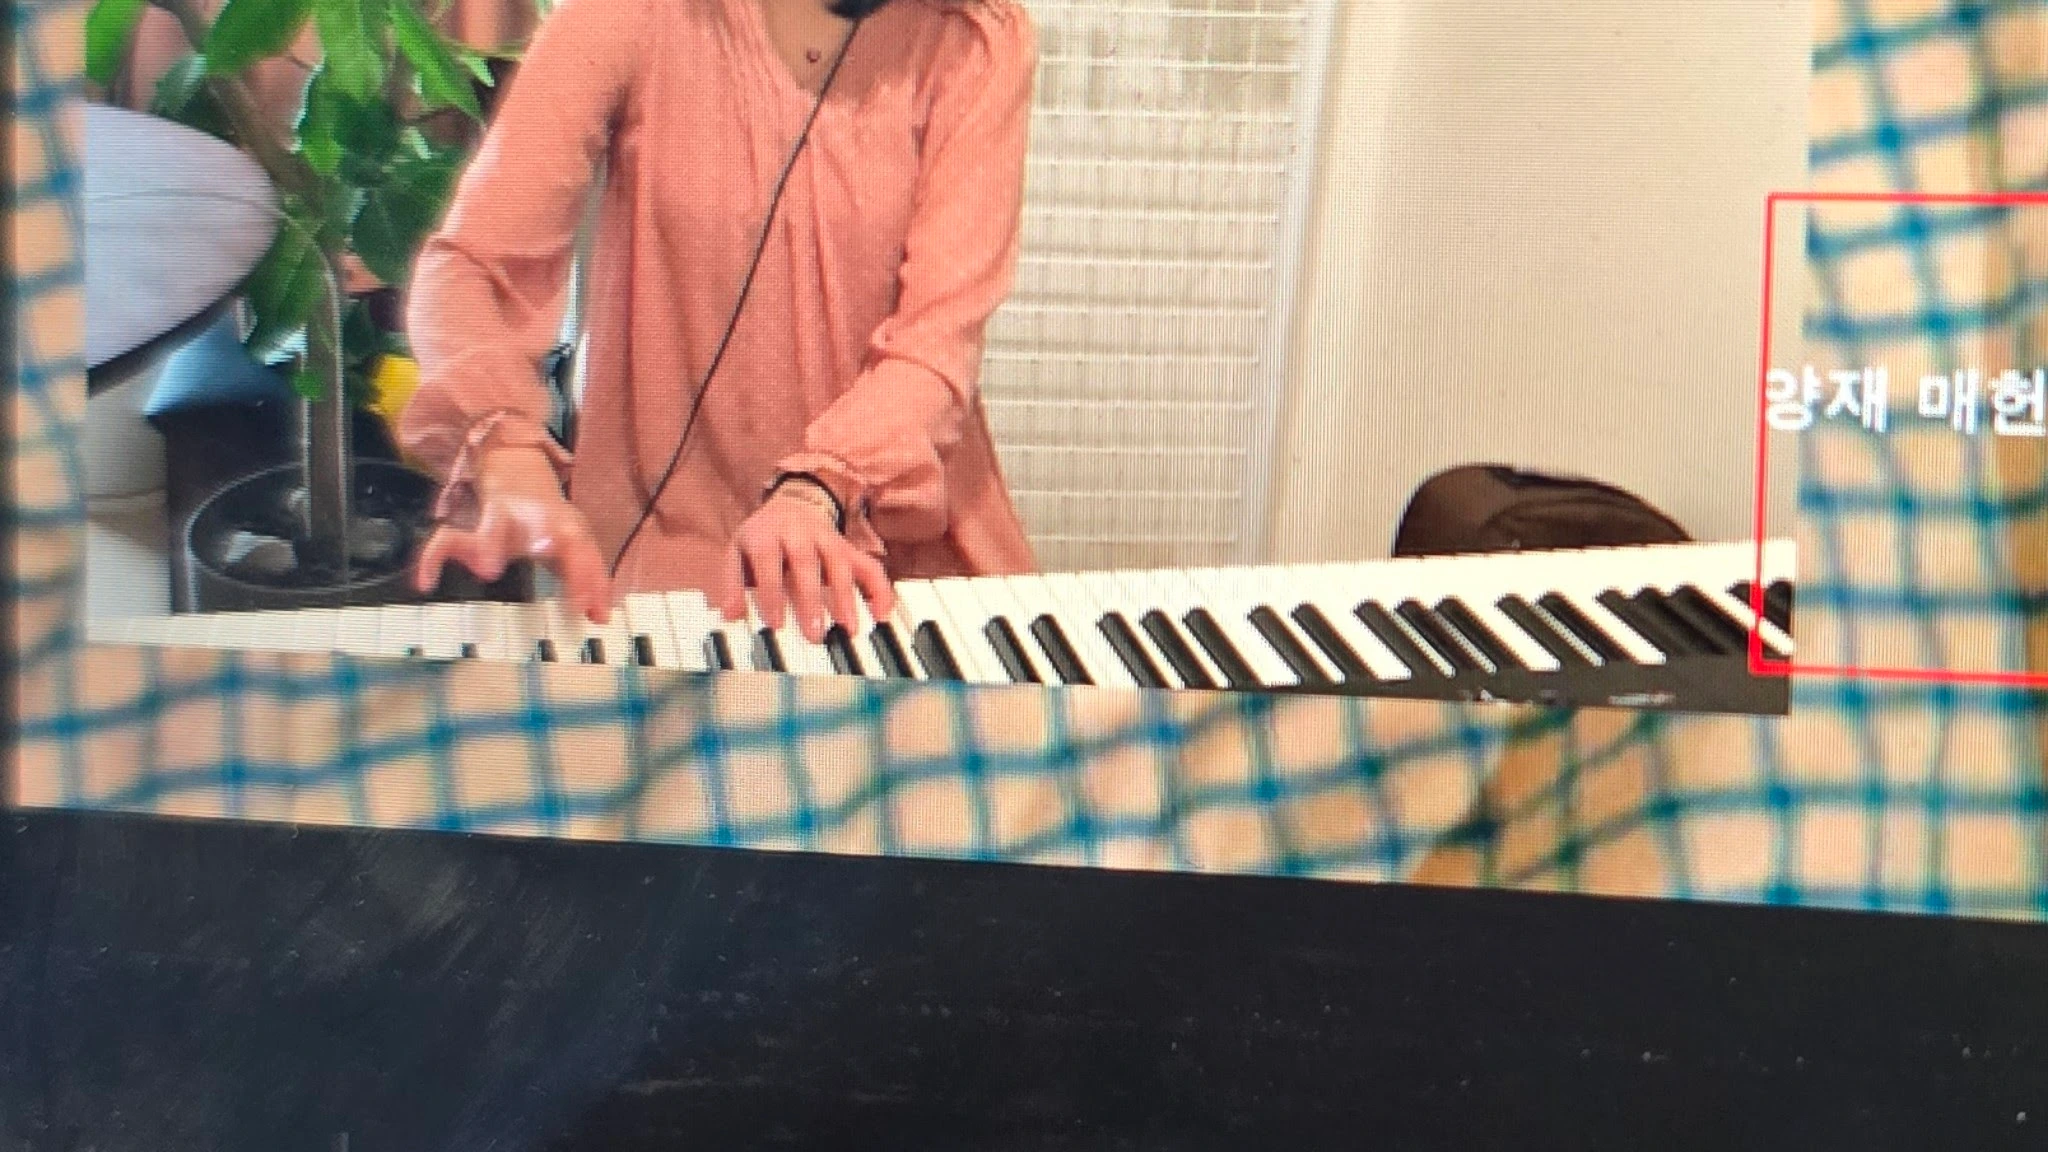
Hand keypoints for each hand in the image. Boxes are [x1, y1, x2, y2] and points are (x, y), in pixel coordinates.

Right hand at [413, 444, 615, 622]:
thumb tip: (600, 618)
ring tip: (487, 569)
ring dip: (489, 546)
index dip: (586, 578)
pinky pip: (446, 540)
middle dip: (556, 550)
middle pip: (540, 529)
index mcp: (562, 524)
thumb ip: (590, 579)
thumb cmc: (550, 520)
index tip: (587, 611)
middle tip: (544, 560)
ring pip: (491, 527)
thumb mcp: (577, 543)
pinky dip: (433, 558)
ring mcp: (499, 518)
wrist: (515, 468)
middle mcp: (532, 518)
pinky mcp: (470, 524)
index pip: (580, 549)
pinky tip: (425, 582)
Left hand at [714, 485, 895, 644]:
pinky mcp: (849, 547)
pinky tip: (881, 613)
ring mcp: (828, 538)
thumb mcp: (738, 552)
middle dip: (812, 600)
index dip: (772, 592)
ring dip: (846, 597)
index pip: (769, 561)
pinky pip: (869, 565)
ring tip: (849, 629)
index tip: (775, 623)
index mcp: (768, 533)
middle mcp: (800, 532)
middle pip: (807, 563)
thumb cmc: (763, 537)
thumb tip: (731, 615)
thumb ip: (733, 583)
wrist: (792, 505)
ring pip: (840, 564)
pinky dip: (879, 589)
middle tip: (815, 634)